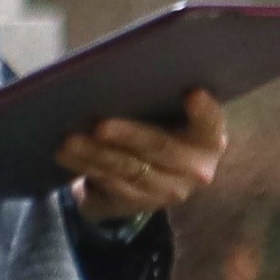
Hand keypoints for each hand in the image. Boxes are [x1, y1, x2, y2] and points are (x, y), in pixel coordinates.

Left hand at [57, 85, 225, 222]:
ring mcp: (170, 190)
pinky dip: (88, 167)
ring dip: (96, 154)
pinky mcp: (143, 204)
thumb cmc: (157, 128)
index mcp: (208, 137)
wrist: (148, 177)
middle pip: (160, 147)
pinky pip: (112, 184)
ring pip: (129, 168)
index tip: (192, 93)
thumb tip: (116, 75)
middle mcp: (196, 168)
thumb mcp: (165, 115)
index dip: (204, 109)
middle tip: (100, 125)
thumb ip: (157, 99)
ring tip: (70, 140)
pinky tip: (68, 155)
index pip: (211, 122)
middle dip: (128, 135)